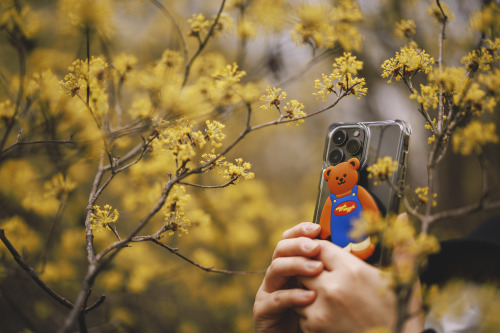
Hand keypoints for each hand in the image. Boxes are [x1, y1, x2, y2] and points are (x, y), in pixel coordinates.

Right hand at [253, 222, 323, 332]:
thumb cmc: (314, 317)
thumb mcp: (322, 290)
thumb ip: (327, 273)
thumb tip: (348, 252)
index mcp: (290, 267)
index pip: (290, 240)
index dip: (301, 231)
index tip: (317, 228)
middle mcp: (276, 276)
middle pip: (281, 249)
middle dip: (298, 245)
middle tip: (316, 247)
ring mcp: (268, 292)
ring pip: (276, 269)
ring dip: (296, 265)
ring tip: (317, 269)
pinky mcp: (263, 310)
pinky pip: (276, 299)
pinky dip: (293, 296)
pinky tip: (309, 297)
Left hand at [296, 240, 423, 332]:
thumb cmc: (401, 314)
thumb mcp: (405, 279)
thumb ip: (401, 246)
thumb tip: (402, 218)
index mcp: (352, 271)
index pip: (320, 247)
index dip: (321, 248)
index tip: (326, 254)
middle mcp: (332, 288)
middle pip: (304, 266)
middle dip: (312, 268)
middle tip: (326, 275)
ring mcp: (321, 309)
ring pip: (300, 288)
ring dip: (309, 289)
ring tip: (328, 295)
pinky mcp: (316, 327)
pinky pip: (301, 311)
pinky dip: (309, 310)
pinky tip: (329, 312)